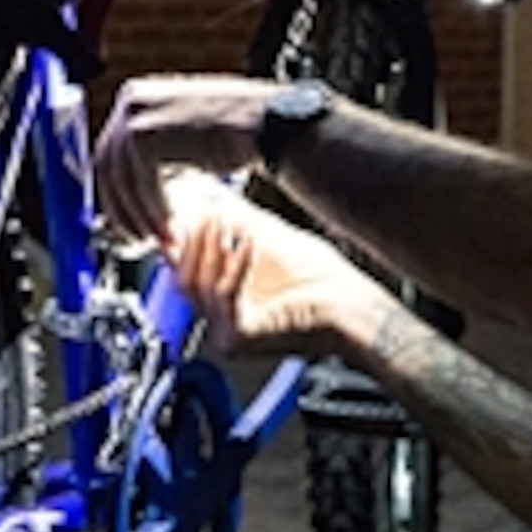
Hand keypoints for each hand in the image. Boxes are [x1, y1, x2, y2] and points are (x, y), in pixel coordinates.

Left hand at [95, 74, 273, 240]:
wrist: (269, 124)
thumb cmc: (238, 128)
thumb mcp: (184, 131)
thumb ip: (156, 150)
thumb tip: (134, 183)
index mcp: (135, 95)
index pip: (108, 152)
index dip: (116, 193)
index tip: (126, 219)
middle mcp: (130, 100)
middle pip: (107, 168)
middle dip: (123, 210)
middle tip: (138, 239)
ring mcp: (136, 117)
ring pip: (123, 182)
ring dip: (142, 218)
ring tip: (162, 239)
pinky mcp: (148, 137)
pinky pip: (142, 186)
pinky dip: (155, 213)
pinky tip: (171, 228)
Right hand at [163, 172, 384, 356]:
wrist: (349, 306)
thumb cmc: (320, 279)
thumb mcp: (268, 238)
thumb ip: (236, 220)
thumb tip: (211, 194)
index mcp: (223, 299)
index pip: (184, 268)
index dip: (184, 237)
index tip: (190, 209)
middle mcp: (220, 319)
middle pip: (181, 279)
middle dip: (193, 241)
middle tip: (205, 213)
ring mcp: (227, 331)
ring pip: (196, 288)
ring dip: (209, 250)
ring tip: (224, 223)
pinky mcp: (238, 338)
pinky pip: (224, 297)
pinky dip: (235, 266)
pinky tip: (249, 243)